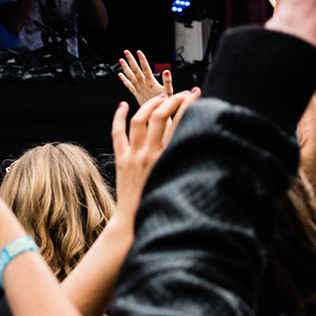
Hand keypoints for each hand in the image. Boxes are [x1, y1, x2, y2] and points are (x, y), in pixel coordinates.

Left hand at [111, 88, 194, 222]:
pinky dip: (118, 117)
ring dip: (149, 104)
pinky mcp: (121, 159)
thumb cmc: (160, 202)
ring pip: (138, 120)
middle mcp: (150, 154)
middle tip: (180, 94)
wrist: (134, 221)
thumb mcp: (177, 178)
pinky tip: (123, 105)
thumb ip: (184, 158)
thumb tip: (197, 140)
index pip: (180, 122)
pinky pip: (117, 133)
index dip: (189, 104)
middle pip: (159, 115)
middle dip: (171, 99)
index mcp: (168, 159)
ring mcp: (134, 155)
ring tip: (159, 97)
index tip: (196, 94)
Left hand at [116, 48, 171, 106]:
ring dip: (125, 68)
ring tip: (121, 60)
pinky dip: (124, 80)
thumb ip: (168, 81)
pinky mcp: (136, 94)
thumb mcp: (170, 92)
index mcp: (151, 83)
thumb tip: (166, 71)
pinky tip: (120, 75)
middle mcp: (143, 85)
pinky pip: (128, 86)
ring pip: (130, 77)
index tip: (138, 52)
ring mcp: (138, 89)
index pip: (146, 68)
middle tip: (126, 52)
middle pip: (136, 70)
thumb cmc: (165, 104)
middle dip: (131, 60)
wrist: (157, 116)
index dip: (142, 60)